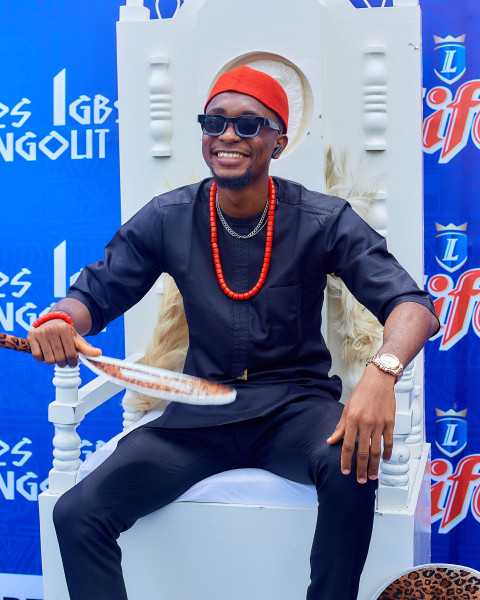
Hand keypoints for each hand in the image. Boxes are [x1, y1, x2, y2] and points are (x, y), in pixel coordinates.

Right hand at [27, 319, 100, 367]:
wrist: (52, 323)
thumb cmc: (66, 334)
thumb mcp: (77, 339)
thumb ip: (87, 348)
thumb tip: (99, 354)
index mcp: (65, 329)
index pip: (71, 354)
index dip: (73, 362)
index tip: (73, 362)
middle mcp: (52, 330)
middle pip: (59, 359)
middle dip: (63, 363)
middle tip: (64, 360)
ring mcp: (41, 333)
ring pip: (49, 360)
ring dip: (53, 362)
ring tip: (56, 356)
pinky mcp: (31, 336)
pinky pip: (37, 357)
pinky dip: (42, 359)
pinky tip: (46, 353)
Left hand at [327, 364, 395, 483]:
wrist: (378, 381)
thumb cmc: (361, 393)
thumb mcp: (347, 408)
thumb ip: (340, 427)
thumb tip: (331, 441)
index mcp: (352, 420)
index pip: (347, 445)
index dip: (346, 461)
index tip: (345, 472)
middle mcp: (365, 423)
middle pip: (363, 452)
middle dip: (361, 468)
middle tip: (360, 480)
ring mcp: (379, 424)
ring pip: (376, 450)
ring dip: (374, 466)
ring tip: (372, 476)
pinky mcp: (390, 423)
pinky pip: (389, 442)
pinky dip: (387, 453)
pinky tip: (384, 460)